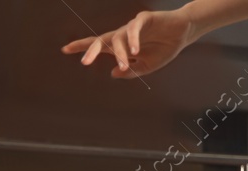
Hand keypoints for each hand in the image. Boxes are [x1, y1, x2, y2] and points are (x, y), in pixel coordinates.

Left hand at [61, 9, 195, 77]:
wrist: (183, 34)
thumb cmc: (163, 49)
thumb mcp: (146, 67)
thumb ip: (130, 71)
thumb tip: (112, 73)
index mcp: (121, 46)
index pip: (98, 45)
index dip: (82, 47)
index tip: (64, 49)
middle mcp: (123, 35)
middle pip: (102, 40)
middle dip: (91, 50)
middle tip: (84, 62)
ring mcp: (133, 27)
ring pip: (120, 39)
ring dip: (121, 54)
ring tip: (124, 65)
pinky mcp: (145, 19)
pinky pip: (134, 28)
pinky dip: (133, 39)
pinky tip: (134, 51)